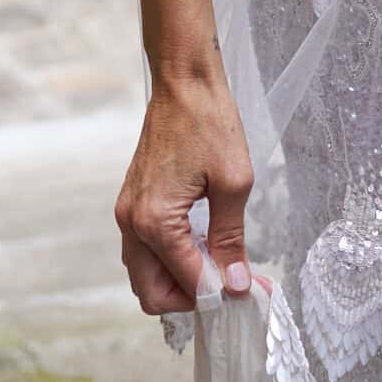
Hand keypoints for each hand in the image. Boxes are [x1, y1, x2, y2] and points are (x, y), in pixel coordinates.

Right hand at [115, 66, 253, 315]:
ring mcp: (127, 212)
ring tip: (221, 266)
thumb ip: (230, 239)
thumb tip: (236, 284)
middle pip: (151, 294)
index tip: (255, 291)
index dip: (224, 293)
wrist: (183, 82)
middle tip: (232, 285)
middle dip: (192, 299)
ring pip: (145, 275)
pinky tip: (203, 245)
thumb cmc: (209, 122)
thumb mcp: (233, 183)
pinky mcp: (132, 202)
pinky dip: (170, 260)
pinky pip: (144, 251)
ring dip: (179, 282)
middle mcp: (131, 223)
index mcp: (155, 221)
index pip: (188, 283)